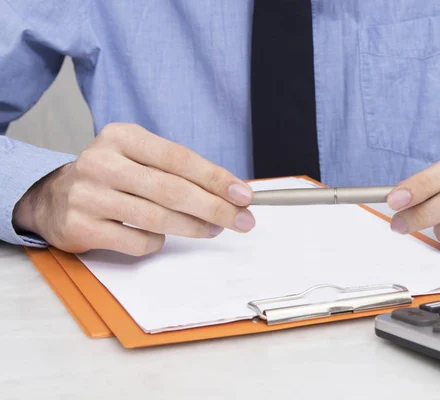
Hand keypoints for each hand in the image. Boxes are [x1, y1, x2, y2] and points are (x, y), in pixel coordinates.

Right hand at [13, 123, 255, 255]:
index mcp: (121, 137)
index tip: (243, 194)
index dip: (216, 178)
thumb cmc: (112, 176)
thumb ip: (178, 170)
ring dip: (194, 227)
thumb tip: (229, 192)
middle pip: (172, 190)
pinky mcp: (81, 227)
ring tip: (213, 229)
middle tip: (242, 220)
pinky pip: (137, 241)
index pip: (179, 158)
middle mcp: (102, 162)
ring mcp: (88, 195)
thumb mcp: (138, 158)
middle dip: (214, 207)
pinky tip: (162, 235)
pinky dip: (158, 241)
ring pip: (157, 218)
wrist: (52, 198)